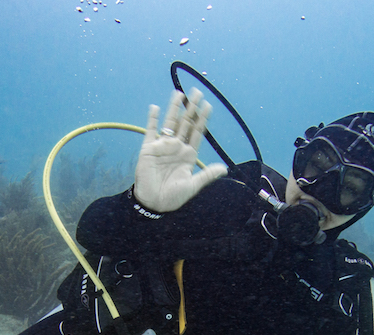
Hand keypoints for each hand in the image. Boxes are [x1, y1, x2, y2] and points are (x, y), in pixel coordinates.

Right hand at [133, 88, 227, 212]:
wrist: (153, 203)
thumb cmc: (174, 197)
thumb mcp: (193, 185)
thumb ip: (207, 175)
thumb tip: (224, 168)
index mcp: (188, 154)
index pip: (197, 132)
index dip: (203, 119)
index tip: (208, 105)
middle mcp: (177, 147)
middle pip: (186, 123)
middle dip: (191, 108)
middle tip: (197, 92)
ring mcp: (163, 146)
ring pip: (170, 123)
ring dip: (175, 108)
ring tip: (179, 94)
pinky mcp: (149, 148)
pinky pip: (151, 131)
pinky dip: (153, 119)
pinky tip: (155, 108)